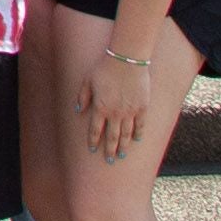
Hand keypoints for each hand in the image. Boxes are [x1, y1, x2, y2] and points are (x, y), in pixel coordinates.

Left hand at [84, 33, 162, 161]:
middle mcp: (115, 113)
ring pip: (126, 134)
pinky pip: (140, 124)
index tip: (93, 150)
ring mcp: (130, 111)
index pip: (96, 130)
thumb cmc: (105, 68)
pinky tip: (136, 140)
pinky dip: (138, 133)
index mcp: (100, 107)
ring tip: (121, 155)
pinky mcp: (142, 107)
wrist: (127, 60)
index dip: (94, 141)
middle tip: (110, 160)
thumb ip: (82, 97)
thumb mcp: (88, 81)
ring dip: (124, 146)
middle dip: (110, 150)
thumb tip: (78, 110)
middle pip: (112, 136)